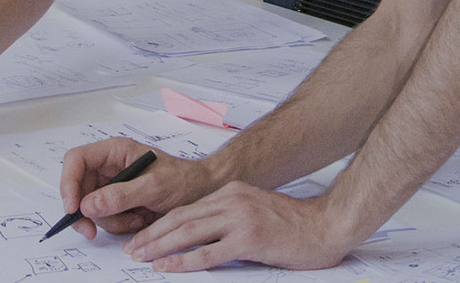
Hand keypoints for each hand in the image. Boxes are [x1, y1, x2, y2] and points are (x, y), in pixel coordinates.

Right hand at [60, 138, 222, 238]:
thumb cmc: (184, 179)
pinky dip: (120, 224)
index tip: (73, 208)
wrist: (201, 191)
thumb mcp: (154, 187)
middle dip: (86, 211)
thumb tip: (88, 204)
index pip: (76, 160)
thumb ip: (121, 195)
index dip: (68, 183)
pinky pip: (104, 217)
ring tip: (139, 217)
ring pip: (90, 208)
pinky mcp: (117, 201)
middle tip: (91, 231)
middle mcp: (109, 166)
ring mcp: (112, 184)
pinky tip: (140, 218)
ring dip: (111, 220)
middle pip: (78, 188)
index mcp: (115, 151)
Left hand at [124, 182, 361, 271]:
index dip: (161, 225)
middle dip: (152, 235)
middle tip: (132, 249)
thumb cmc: (296, 225)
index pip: (187, 210)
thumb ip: (230, 219)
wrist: (328, 226)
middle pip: (182, 219)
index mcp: (232, 192)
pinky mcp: (249, 238)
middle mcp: (233, 200)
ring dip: (160, 247)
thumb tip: (201, 239)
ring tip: (141, 257)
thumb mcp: (256, 213)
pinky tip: (167, 267)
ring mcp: (241, 218)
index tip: (142, 238)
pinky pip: (208, 252)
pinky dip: (183, 261)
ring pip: (189, 233)